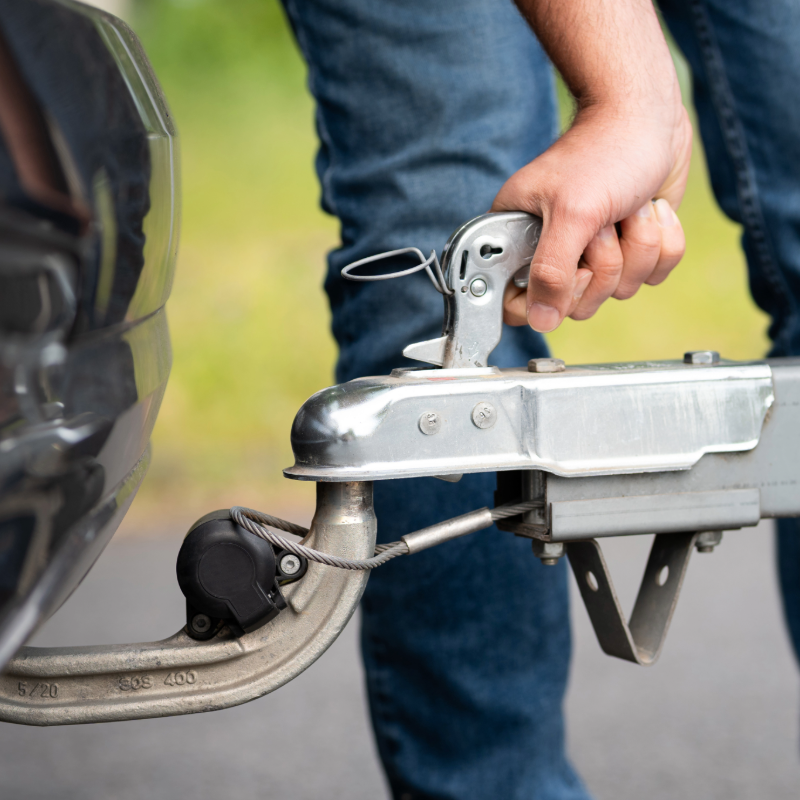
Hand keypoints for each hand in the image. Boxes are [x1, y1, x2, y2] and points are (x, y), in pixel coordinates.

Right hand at [494, 102, 691, 331]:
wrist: (650, 115)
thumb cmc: (605, 151)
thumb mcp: (572, 215)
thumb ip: (551, 273)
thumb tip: (541, 320)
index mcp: (520, 240)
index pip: (517, 304)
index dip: (549, 298)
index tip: (572, 268)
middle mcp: (553, 251)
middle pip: (577, 304)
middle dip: (605, 263)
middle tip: (604, 224)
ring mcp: (593, 252)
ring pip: (619, 290)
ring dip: (637, 247)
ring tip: (628, 208)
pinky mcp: (630, 247)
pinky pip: (652, 275)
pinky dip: (662, 243)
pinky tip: (650, 211)